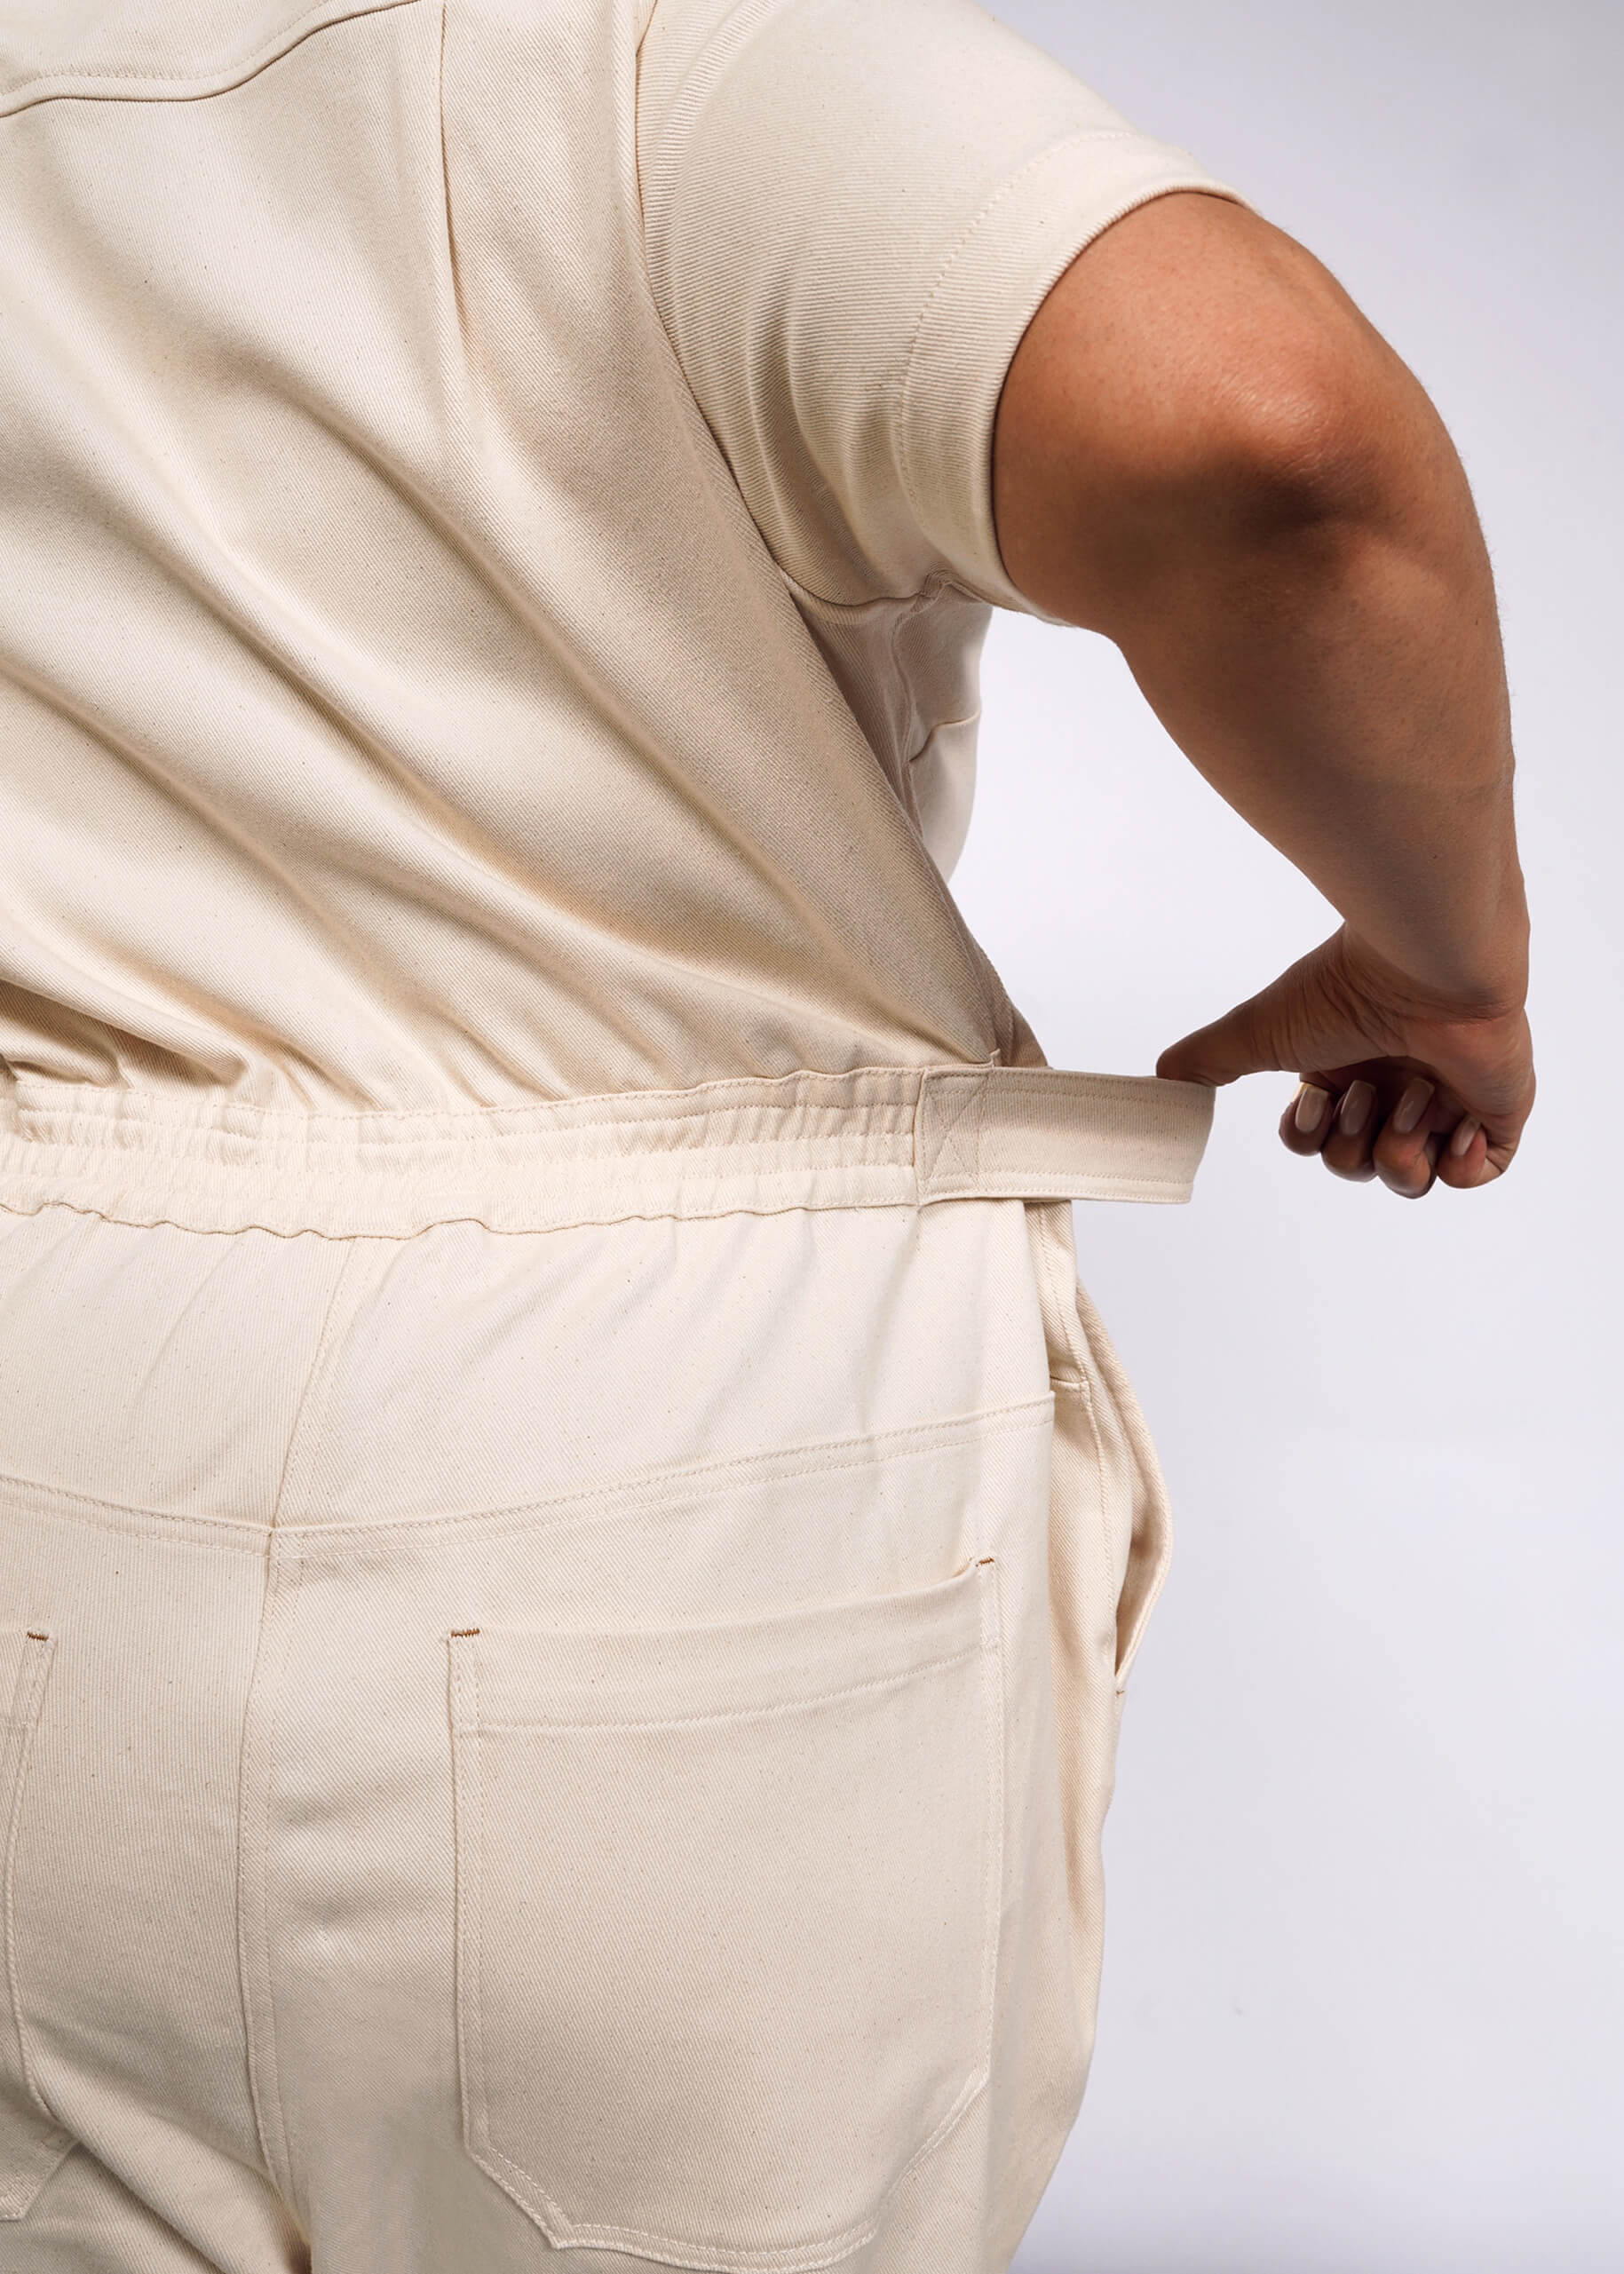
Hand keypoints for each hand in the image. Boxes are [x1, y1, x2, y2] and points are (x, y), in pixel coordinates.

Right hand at [1156, 926, 1533, 1196]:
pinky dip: (1463, 1164)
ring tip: (1414, 1098)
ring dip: (1401, 1147)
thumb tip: (1159, 1080)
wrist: (1430, 966)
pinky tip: (1453, 1123)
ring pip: (1414, 1176)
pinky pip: (1483, 1172)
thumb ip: (1206, 1058)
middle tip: (1365, 1093)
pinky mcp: (1498, 1108)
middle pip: (1359, 1167)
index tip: (1314, 1102)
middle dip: (1353, 1143)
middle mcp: (1393, 1086)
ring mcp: (1449, 1098)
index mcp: (1345, 1071)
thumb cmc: (1347, 989)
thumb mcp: (1259, 1031)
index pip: (1319, 1143)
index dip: (1310, 1139)